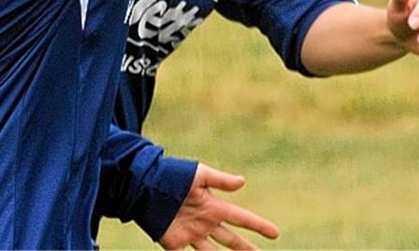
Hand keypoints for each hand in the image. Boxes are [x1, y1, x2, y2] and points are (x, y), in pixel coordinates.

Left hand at [159, 163, 279, 249]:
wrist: (144, 184)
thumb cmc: (172, 174)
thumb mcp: (198, 174)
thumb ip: (220, 180)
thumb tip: (243, 182)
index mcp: (213, 205)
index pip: (241, 218)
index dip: (257, 225)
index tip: (275, 233)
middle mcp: (205, 222)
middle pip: (231, 240)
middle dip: (247, 249)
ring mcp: (190, 234)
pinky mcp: (174, 244)